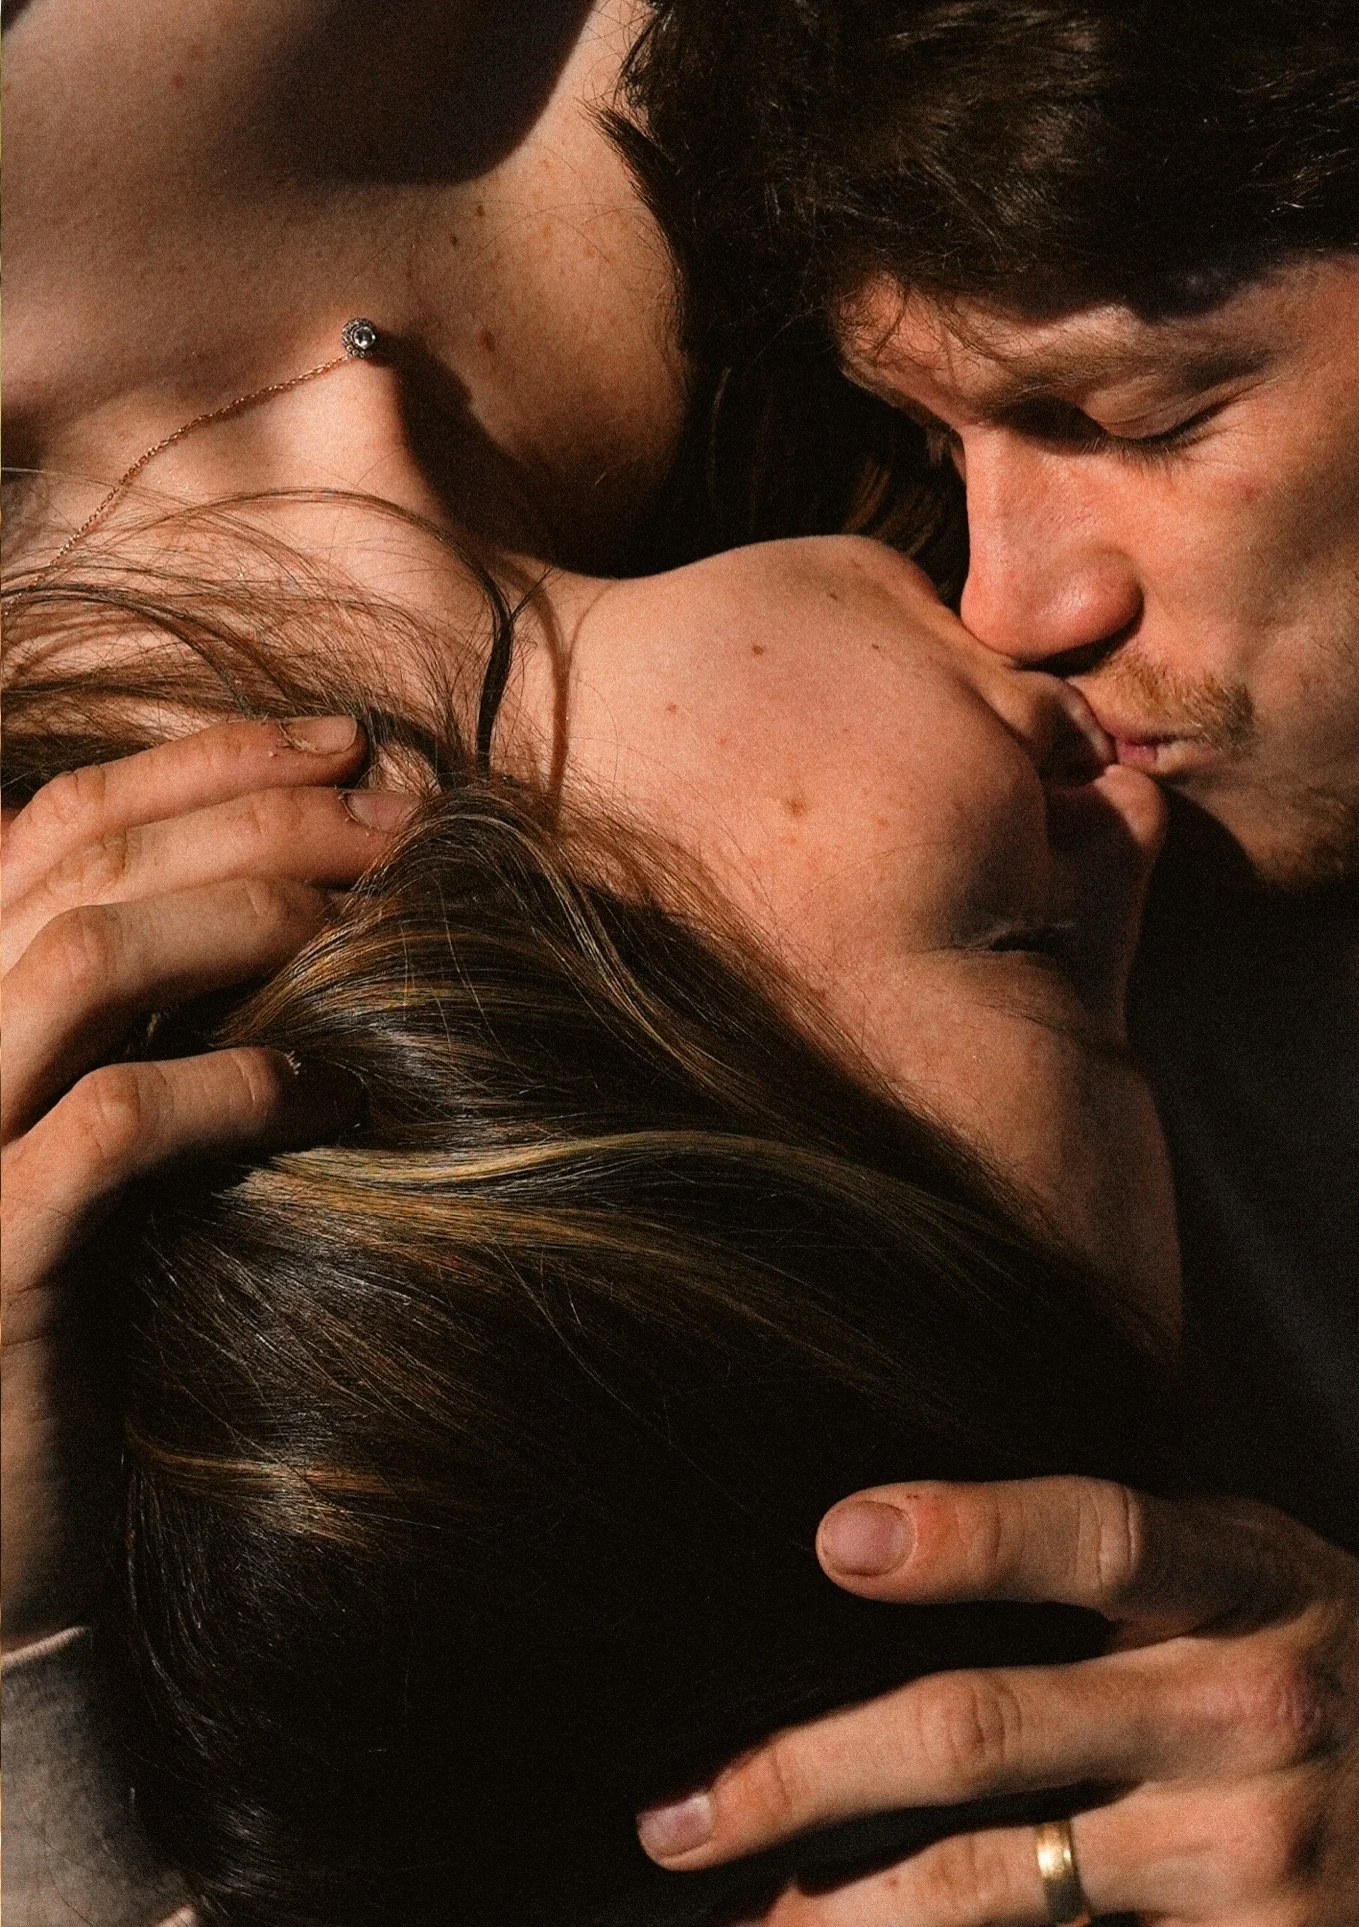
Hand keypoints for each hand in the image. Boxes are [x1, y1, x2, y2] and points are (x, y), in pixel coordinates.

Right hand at [1, 717, 412, 1642]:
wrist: (3, 1536)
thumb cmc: (87, 1300)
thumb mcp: (104, 1115)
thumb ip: (152, 994)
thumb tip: (311, 854)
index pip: (56, 817)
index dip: (207, 758)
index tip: (353, 738)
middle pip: (81, 866)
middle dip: (258, 810)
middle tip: (403, 816)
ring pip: (76, 961)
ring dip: (243, 912)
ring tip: (367, 919)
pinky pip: (103, 1129)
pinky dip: (222, 1082)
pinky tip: (316, 1083)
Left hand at [638, 1475, 1358, 1924]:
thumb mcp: (1280, 1562)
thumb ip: (1135, 1559)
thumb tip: (913, 1555)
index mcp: (1244, 1572)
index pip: (1090, 1528)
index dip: (962, 1532)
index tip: (831, 1540)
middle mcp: (1238, 1700)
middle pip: (990, 1731)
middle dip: (808, 1773)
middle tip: (674, 1814)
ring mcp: (1246, 1849)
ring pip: (1005, 1887)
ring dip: (853, 1910)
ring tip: (744, 1920)